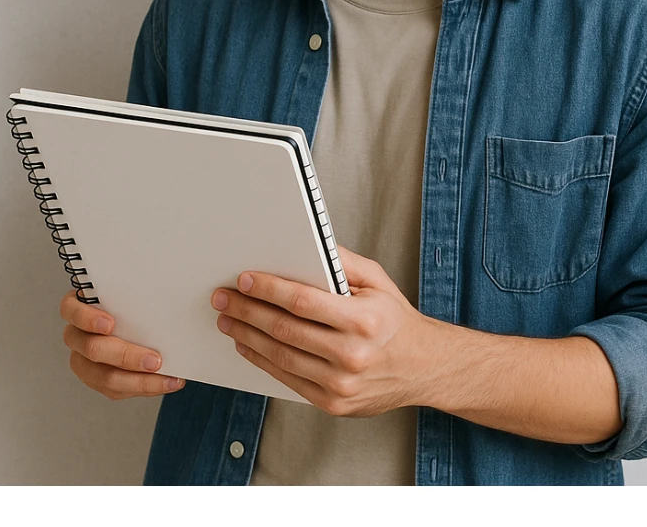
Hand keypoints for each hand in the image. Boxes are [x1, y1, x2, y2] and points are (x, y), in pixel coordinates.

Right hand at [59, 290, 186, 399]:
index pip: (71, 309)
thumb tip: (167, 275)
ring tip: (168, 378)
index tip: (110, 323)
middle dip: (126, 356)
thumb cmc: (132, 296)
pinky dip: (143, 387)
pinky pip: (115, 389)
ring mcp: (83, 359)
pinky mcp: (96, 378)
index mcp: (78, 306)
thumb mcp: (131, 285)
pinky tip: (167, 382)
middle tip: (156, 360)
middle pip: (92, 348)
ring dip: (138, 381)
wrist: (137, 314)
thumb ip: (137, 285)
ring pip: (103, 377)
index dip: (87, 318)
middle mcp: (76, 334)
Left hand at [211, 246, 442, 416]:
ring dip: (247, 335)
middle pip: (285, 329)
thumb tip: (307, 243)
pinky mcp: (332, 403)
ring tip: (228, 319)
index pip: (304, 302)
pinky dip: (261, 360)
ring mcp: (340, 384)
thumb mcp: (378, 281)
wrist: (423, 368)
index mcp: (364, 320)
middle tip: (224, 297)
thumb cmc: (395, 320)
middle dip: (248, 310)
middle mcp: (352, 355)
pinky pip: (287, 379)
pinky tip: (247, 344)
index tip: (245, 279)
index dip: (270, 289)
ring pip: (280, 356)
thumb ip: (342, 262)